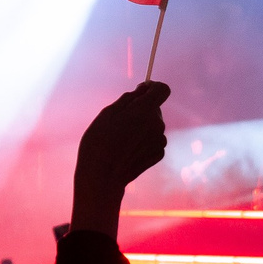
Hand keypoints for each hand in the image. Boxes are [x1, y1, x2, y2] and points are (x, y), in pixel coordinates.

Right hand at [72, 80, 170, 239]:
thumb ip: (128, 99)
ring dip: (142, 126)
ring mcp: (160, 140)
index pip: (162, 90)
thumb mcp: (108, 113)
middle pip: (155, 108)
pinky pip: (153, 139)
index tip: (140, 90)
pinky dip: (144, 140)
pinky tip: (128, 149)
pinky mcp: (159, 154)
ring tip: (122, 138)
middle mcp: (157, 124)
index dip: (152, 87)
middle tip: (120, 121)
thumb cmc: (100, 142)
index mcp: (145, 110)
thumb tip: (142, 91)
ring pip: (153, 124)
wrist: (102, 176)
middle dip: (141, 110)